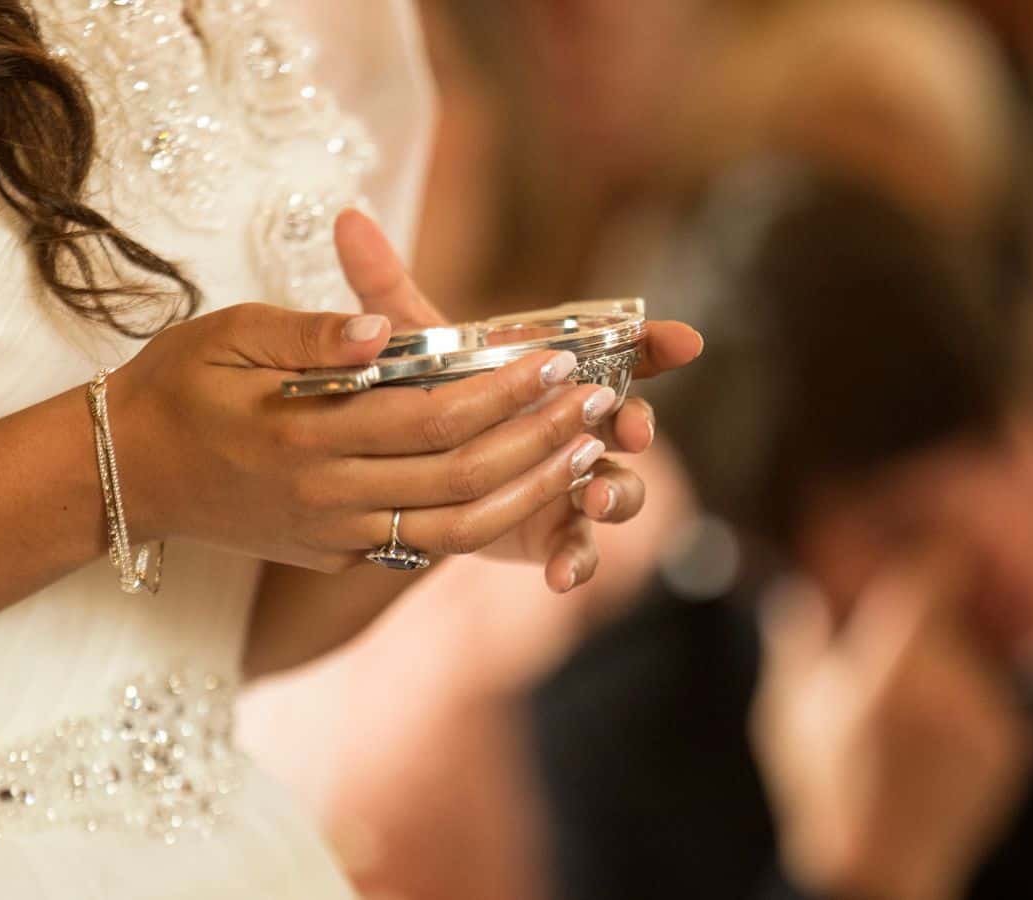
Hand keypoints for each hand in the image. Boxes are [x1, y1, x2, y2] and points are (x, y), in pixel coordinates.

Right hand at [106, 307, 620, 575]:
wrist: (123, 474)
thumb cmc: (178, 387)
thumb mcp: (230, 334)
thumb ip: (310, 335)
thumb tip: (380, 333)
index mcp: (305, 437)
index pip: (432, 417)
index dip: (504, 392)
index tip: (557, 359)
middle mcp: (329, 498)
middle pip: (462, 476)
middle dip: (540, 439)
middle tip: (599, 403)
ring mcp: (335, 537)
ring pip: (458, 528)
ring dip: (532, 492)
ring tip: (588, 454)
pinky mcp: (337, 555)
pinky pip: (426, 544)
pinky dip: (487, 522)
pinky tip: (530, 490)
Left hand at [333, 210, 703, 590]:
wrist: (411, 472)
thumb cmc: (428, 395)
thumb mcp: (407, 346)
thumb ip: (385, 291)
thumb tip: (346, 220)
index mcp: (563, 374)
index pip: (627, 351)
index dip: (657, 344)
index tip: (685, 341)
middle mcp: (580, 425)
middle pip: (632, 423)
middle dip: (637, 424)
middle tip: (632, 426)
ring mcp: (573, 482)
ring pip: (618, 489)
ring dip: (617, 494)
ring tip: (597, 500)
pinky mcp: (554, 533)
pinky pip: (580, 552)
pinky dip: (578, 561)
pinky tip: (562, 575)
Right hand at [751, 553, 1032, 899]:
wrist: (877, 877)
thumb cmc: (821, 793)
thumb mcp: (787, 709)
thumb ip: (797, 637)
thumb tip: (795, 590)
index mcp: (896, 655)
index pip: (937, 564)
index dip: (926, 551)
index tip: (914, 551)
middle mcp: (954, 675)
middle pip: (954, 609)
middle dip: (927, 614)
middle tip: (893, 637)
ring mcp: (990, 711)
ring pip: (975, 652)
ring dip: (949, 658)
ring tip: (908, 697)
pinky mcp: (1014, 744)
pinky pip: (994, 694)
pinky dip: (968, 699)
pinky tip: (931, 729)